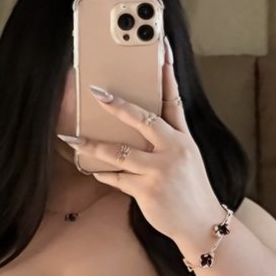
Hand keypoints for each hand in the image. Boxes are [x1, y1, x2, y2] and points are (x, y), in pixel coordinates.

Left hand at [58, 42, 221, 249]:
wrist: (203, 225)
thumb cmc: (191, 190)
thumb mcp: (187, 159)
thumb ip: (167, 141)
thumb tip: (137, 125)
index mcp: (184, 139)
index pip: (174, 100)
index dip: (167, 75)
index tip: (160, 51)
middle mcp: (174, 150)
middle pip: (143, 119)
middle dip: (117, 105)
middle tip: (96, 92)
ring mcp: (161, 170)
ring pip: (120, 152)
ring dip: (92, 145)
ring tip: (72, 139)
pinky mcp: (148, 190)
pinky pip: (117, 178)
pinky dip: (103, 173)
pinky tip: (91, 168)